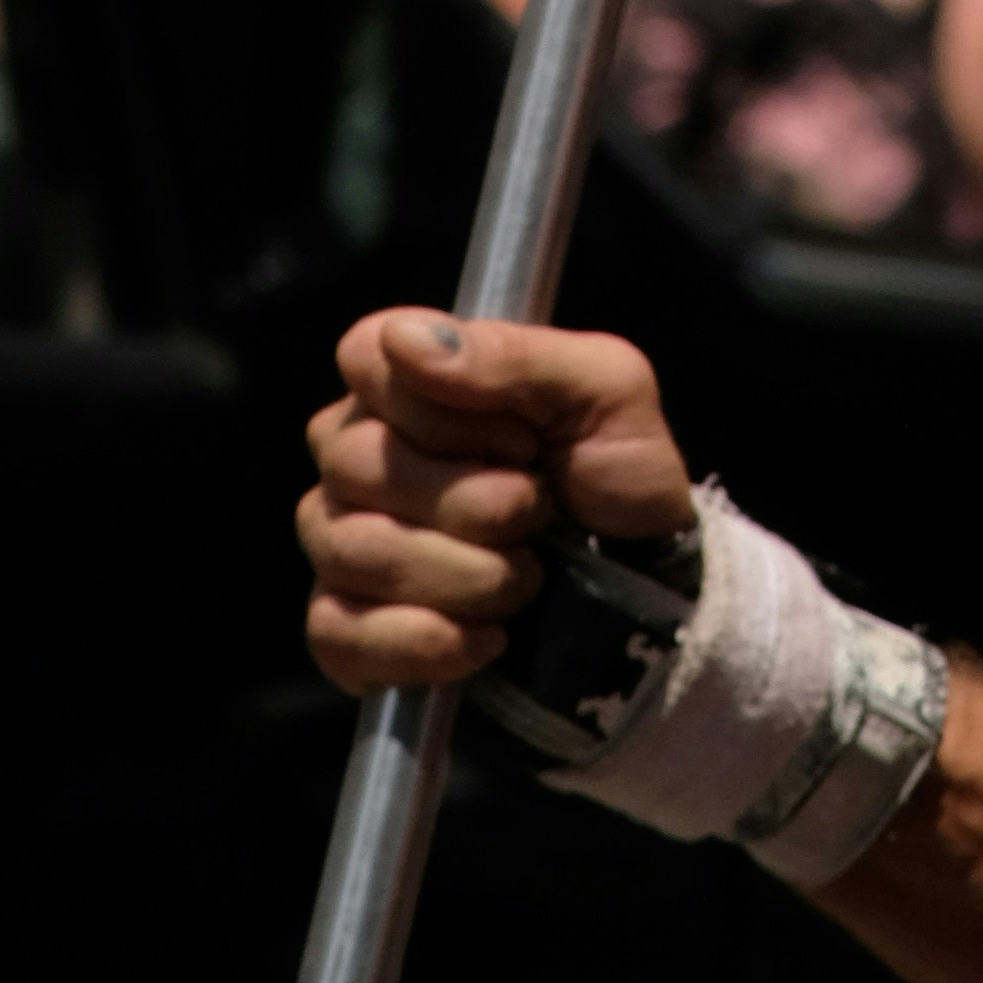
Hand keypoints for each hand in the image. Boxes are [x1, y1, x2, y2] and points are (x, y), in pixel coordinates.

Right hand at [300, 310, 697, 700]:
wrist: (643, 593)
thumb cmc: (619, 474)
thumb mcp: (605, 390)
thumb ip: (510, 355)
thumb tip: (404, 341)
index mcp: (412, 378)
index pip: (365, 358)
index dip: (444, 408)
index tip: (520, 440)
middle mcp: (360, 454)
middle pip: (357, 463)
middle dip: (470, 502)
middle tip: (535, 511)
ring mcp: (342, 543)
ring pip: (351, 550)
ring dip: (465, 576)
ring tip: (525, 576)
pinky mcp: (347, 634)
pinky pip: (339, 634)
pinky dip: (426, 642)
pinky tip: (486, 638)